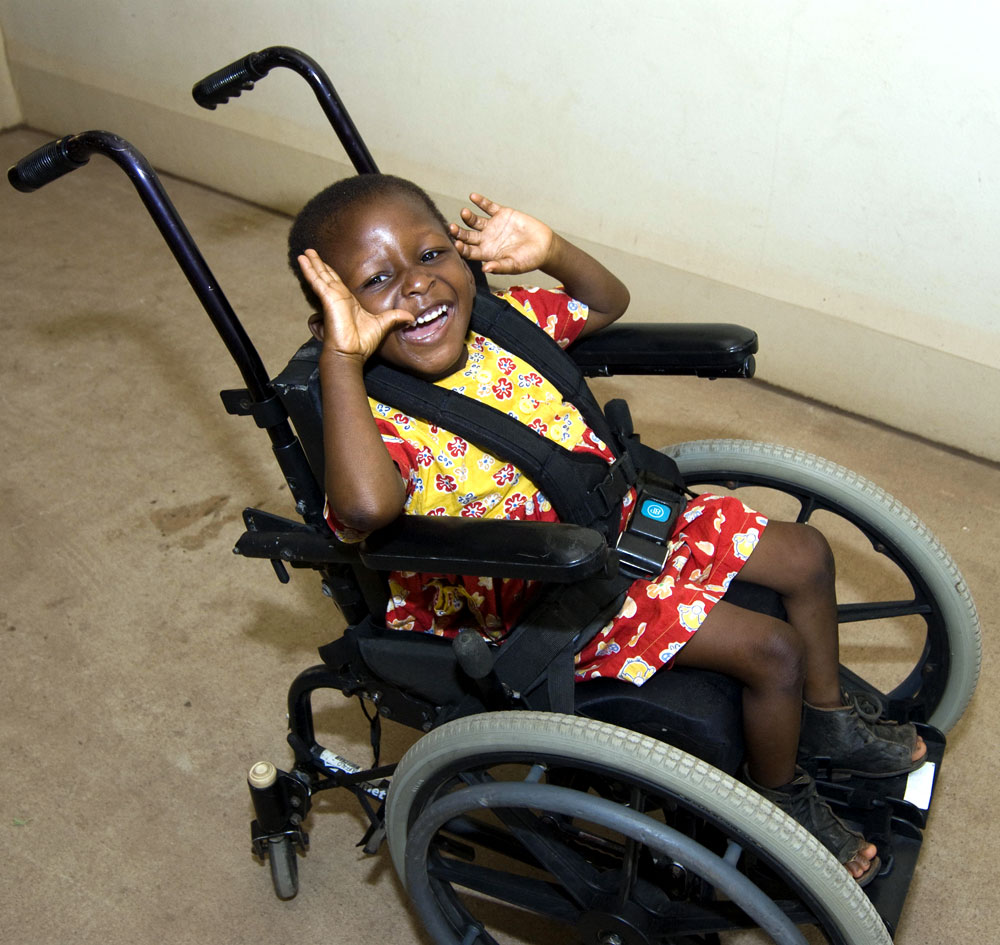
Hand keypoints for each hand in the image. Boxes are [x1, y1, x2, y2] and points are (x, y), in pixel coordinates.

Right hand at [298, 250, 413, 361]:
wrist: (351, 352)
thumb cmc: (362, 342)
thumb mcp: (383, 325)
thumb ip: (395, 317)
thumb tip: (411, 317)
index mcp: (348, 301)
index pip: (336, 281)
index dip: (330, 271)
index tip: (323, 262)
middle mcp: (338, 297)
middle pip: (326, 275)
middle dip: (318, 263)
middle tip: (310, 251)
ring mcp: (331, 297)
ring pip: (320, 275)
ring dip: (312, 263)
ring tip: (304, 252)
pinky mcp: (327, 299)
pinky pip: (317, 281)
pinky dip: (309, 270)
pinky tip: (303, 260)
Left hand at [449, 193, 554, 275]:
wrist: (544, 246)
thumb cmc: (529, 260)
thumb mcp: (515, 265)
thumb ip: (500, 267)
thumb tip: (485, 269)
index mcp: (487, 253)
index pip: (469, 251)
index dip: (462, 248)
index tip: (457, 244)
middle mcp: (487, 239)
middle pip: (468, 235)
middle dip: (459, 232)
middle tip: (452, 228)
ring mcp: (493, 226)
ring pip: (475, 220)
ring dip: (467, 216)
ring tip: (464, 213)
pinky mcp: (502, 214)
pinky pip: (488, 207)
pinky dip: (480, 202)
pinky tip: (473, 197)